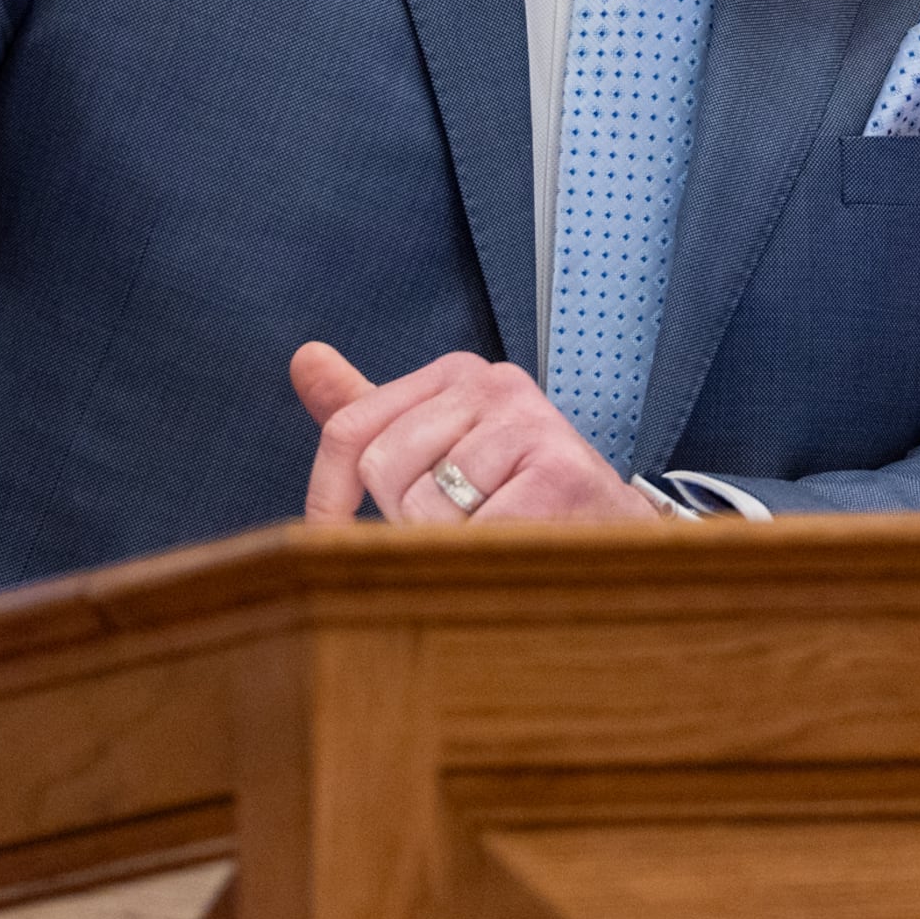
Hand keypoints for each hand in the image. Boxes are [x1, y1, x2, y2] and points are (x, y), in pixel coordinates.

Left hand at [288, 344, 656, 524]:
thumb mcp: (435, 451)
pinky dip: (486, 561)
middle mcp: (491, 382)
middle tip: (460, 529)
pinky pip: (473, 536)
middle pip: (381, 470)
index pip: (349, 429)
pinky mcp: (558, 470)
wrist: (614, 542)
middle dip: (406, 522)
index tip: (327, 536)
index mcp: (454, 373)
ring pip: (423, 508)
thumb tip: (304, 357)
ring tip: (494, 537)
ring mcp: (528, 421)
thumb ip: (367, 413)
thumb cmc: (514, 501)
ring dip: (450, 547)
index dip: (327, 498)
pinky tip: (520, 548)